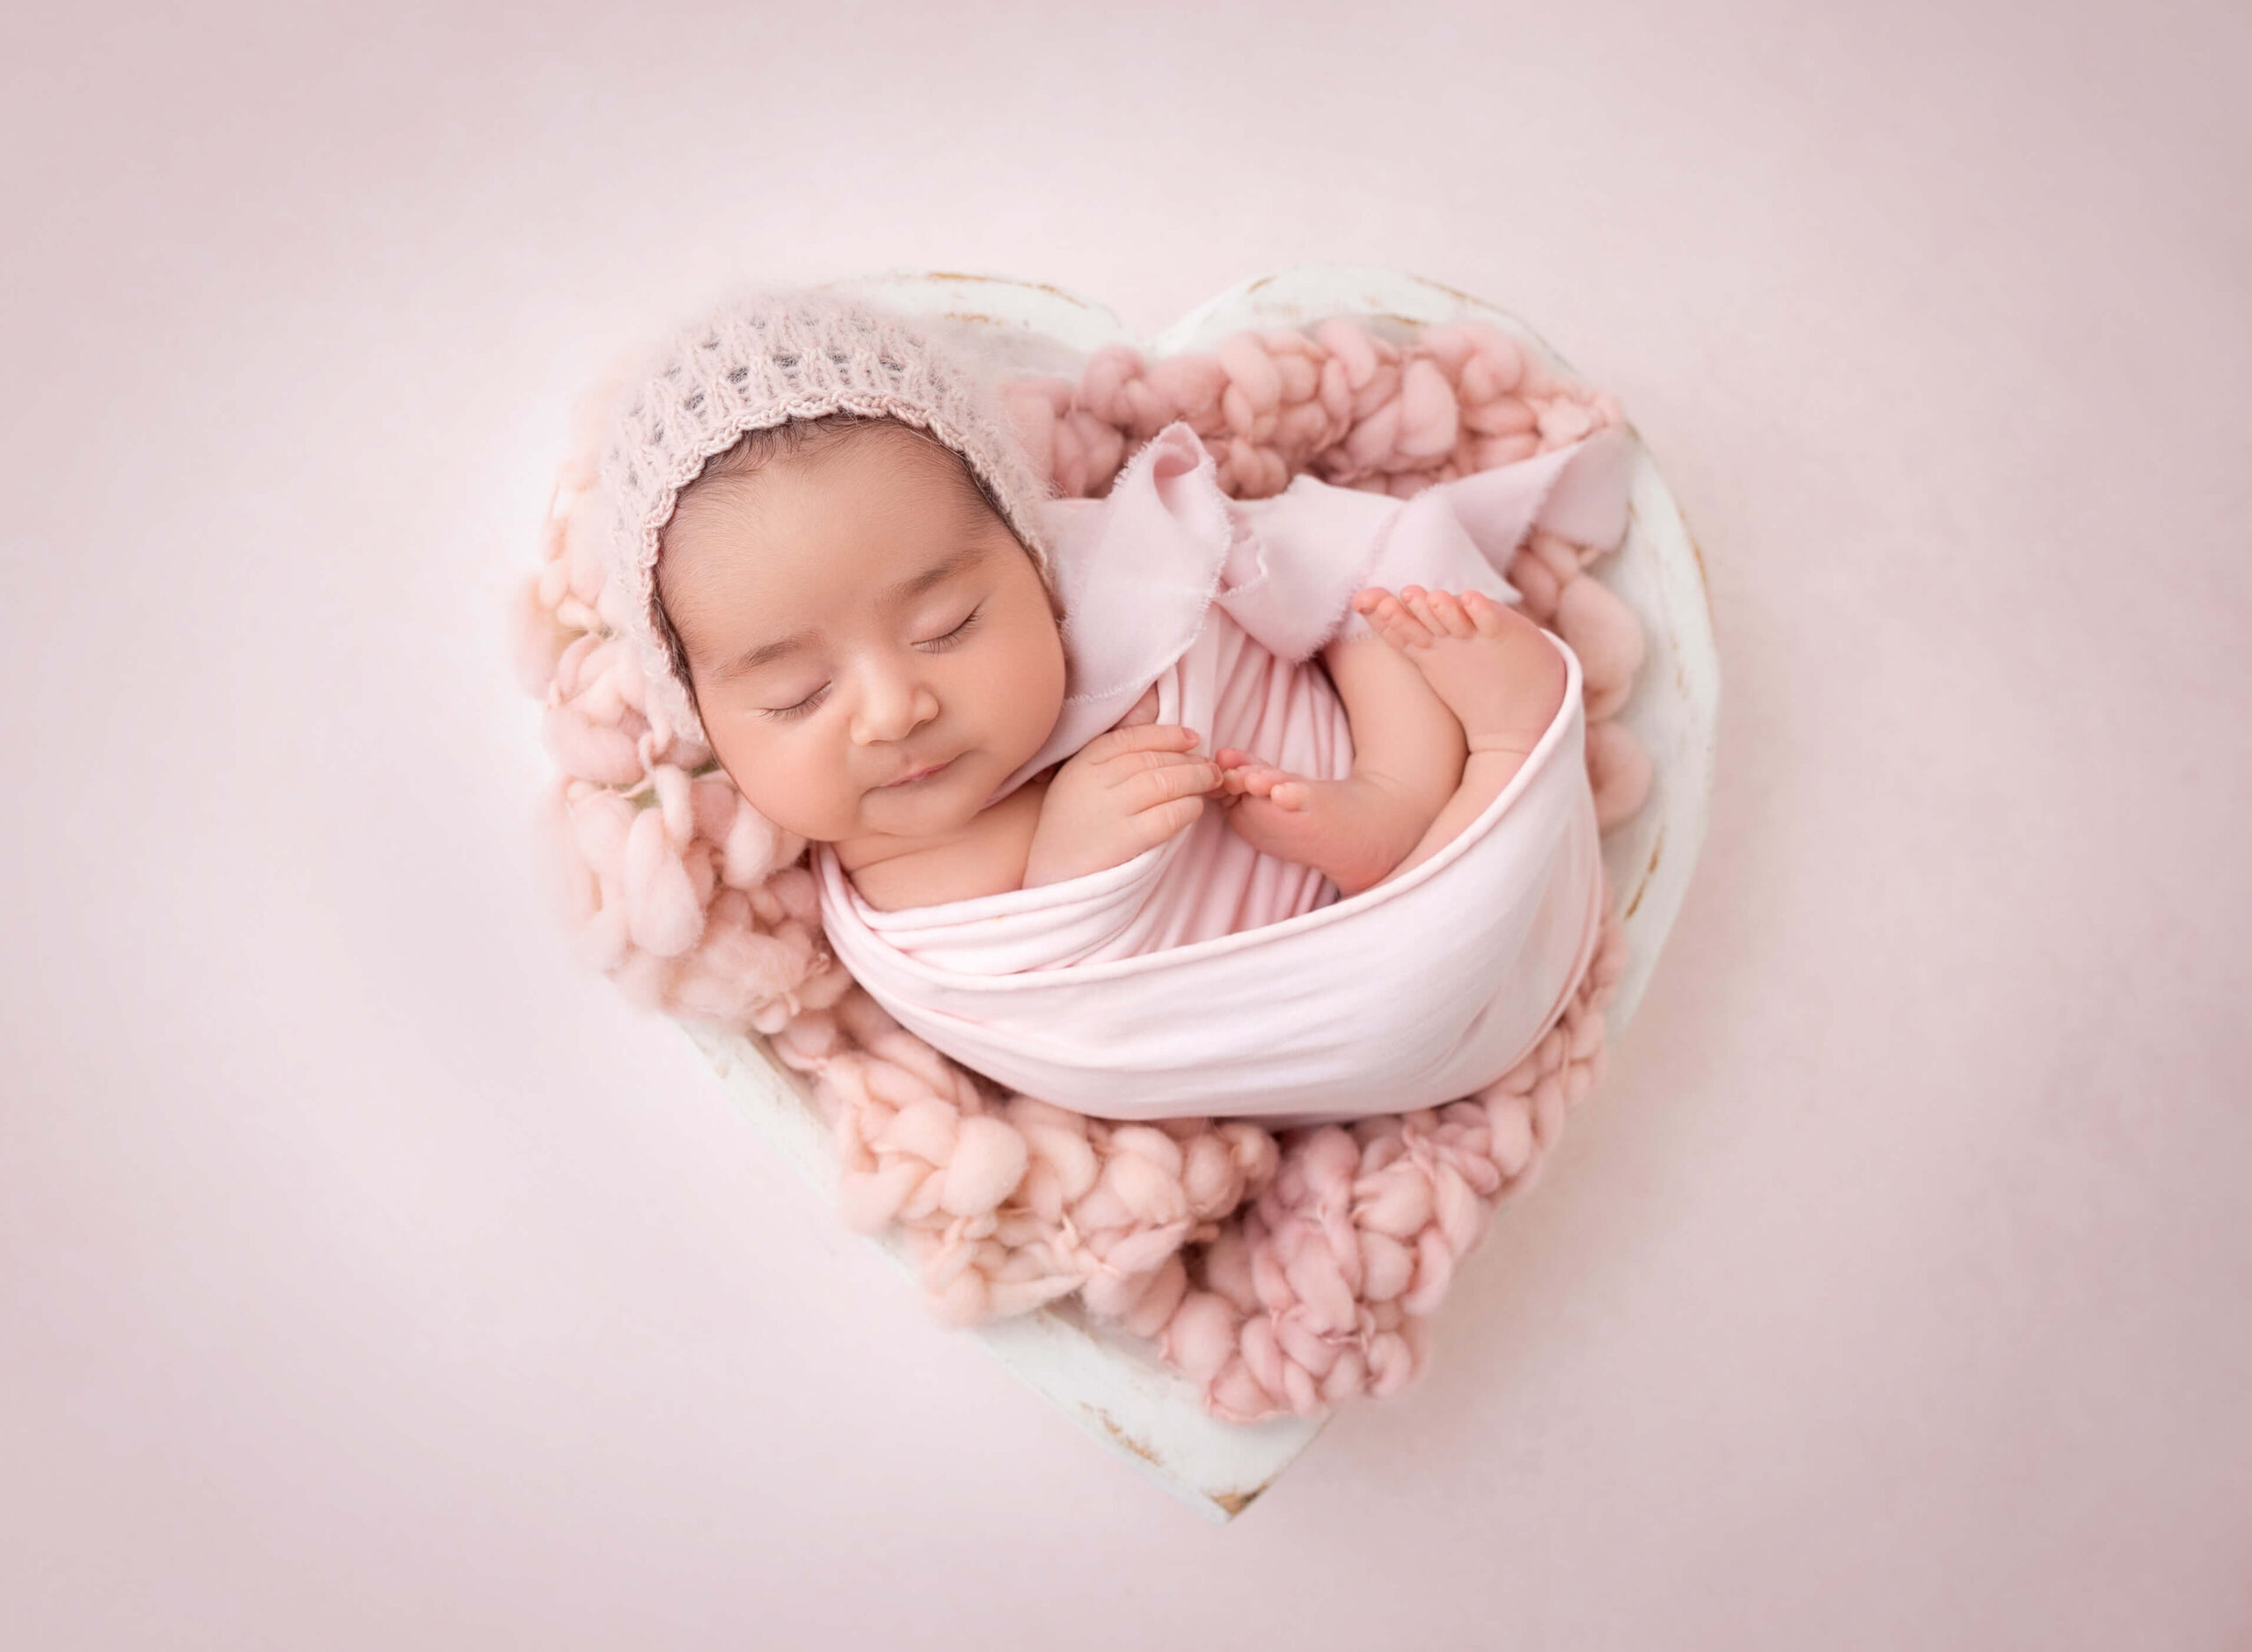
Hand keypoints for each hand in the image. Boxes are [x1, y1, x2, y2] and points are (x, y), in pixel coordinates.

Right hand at [1022, 719, 1221, 888]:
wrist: (1051, 874)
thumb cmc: (1072, 825)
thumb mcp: (1079, 779)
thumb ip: (1112, 751)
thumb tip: (1153, 708)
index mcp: (1084, 761)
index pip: (1135, 737)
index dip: (1169, 735)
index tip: (1192, 738)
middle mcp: (1096, 780)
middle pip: (1156, 759)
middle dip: (1190, 760)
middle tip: (1210, 765)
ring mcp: (1111, 809)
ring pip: (1167, 783)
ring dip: (1196, 781)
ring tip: (1210, 783)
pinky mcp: (1125, 839)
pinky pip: (1169, 815)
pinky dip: (1189, 808)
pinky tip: (1194, 808)